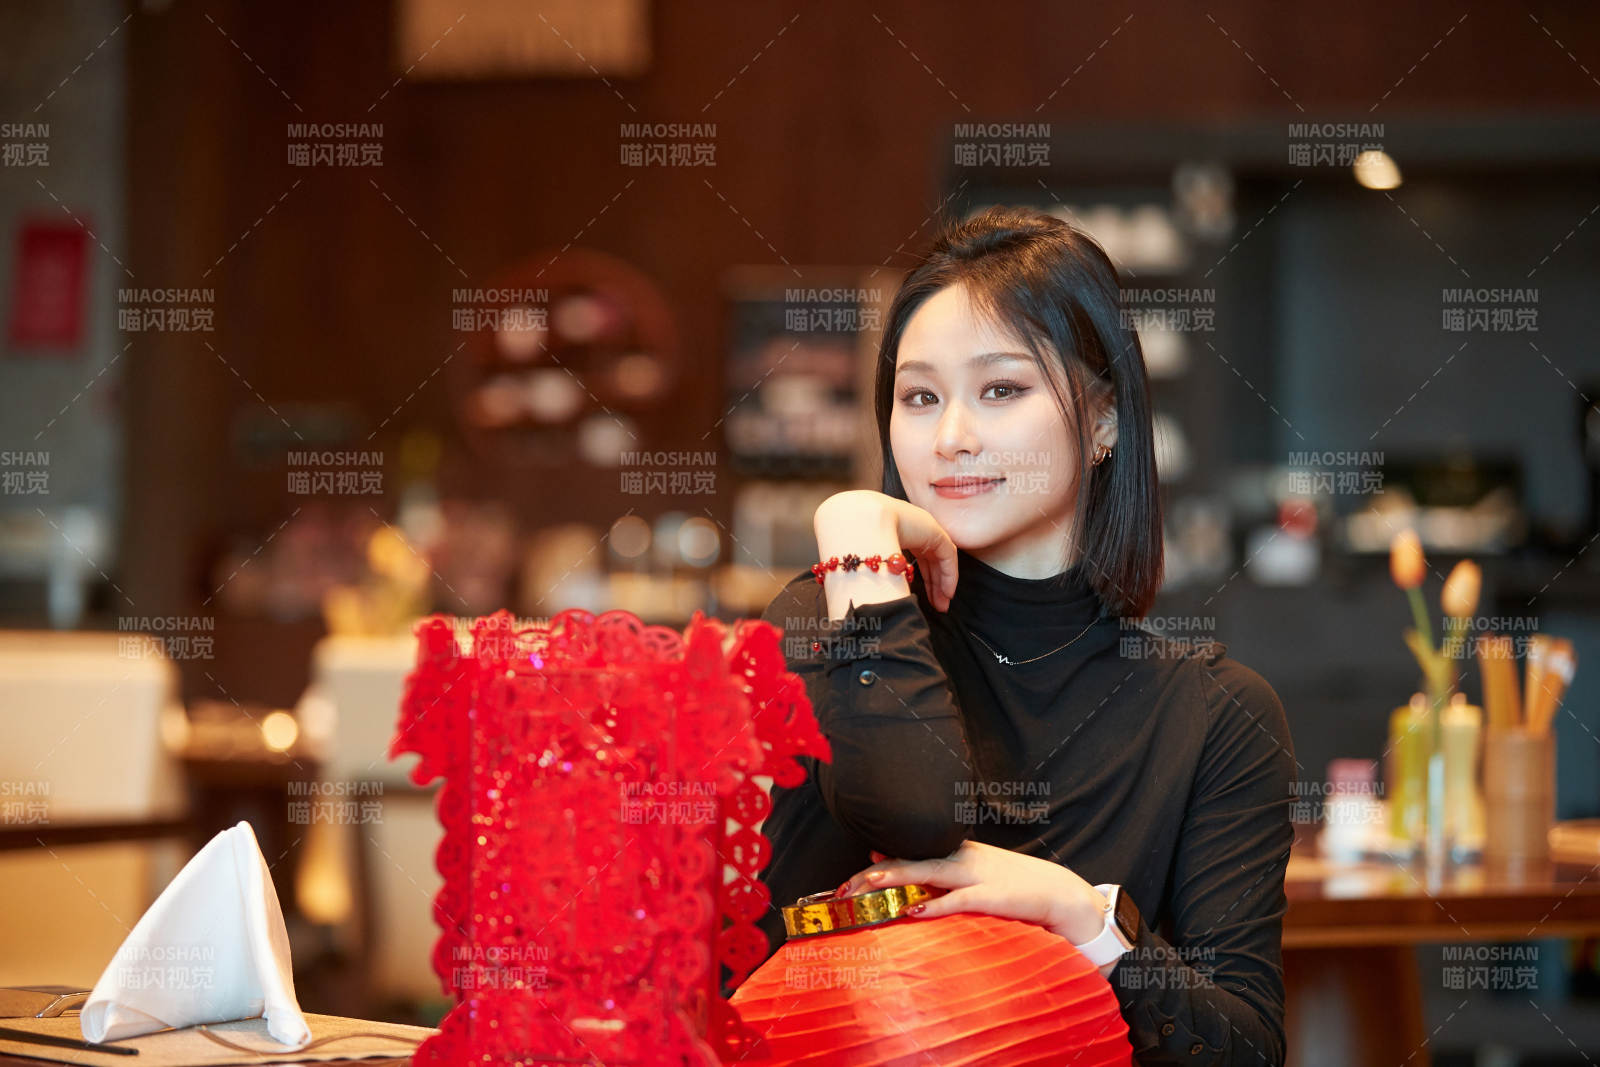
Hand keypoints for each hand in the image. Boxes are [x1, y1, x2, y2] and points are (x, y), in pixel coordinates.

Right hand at [815, 491, 960, 611]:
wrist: (858, 521)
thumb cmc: (854, 540)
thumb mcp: (868, 561)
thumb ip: (878, 574)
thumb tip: (877, 598)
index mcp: (898, 531)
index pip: (916, 557)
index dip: (923, 578)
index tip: (924, 600)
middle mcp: (914, 528)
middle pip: (929, 560)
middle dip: (934, 585)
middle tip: (938, 607)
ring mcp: (925, 528)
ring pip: (941, 560)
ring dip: (942, 584)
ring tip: (942, 606)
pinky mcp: (934, 531)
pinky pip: (948, 556)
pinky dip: (949, 575)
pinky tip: (947, 593)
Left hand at [837, 841, 1112, 962]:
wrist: (1056, 892)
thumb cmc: (1011, 885)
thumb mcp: (971, 874)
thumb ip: (937, 873)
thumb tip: (896, 865)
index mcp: (955, 853)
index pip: (907, 856)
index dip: (875, 868)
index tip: (847, 882)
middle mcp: (960, 858)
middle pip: (909, 863)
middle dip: (874, 876)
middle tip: (844, 888)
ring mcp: (975, 875)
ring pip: (927, 873)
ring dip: (896, 878)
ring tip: (868, 884)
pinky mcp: (990, 895)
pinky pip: (957, 899)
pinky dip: (934, 905)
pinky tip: (913, 910)